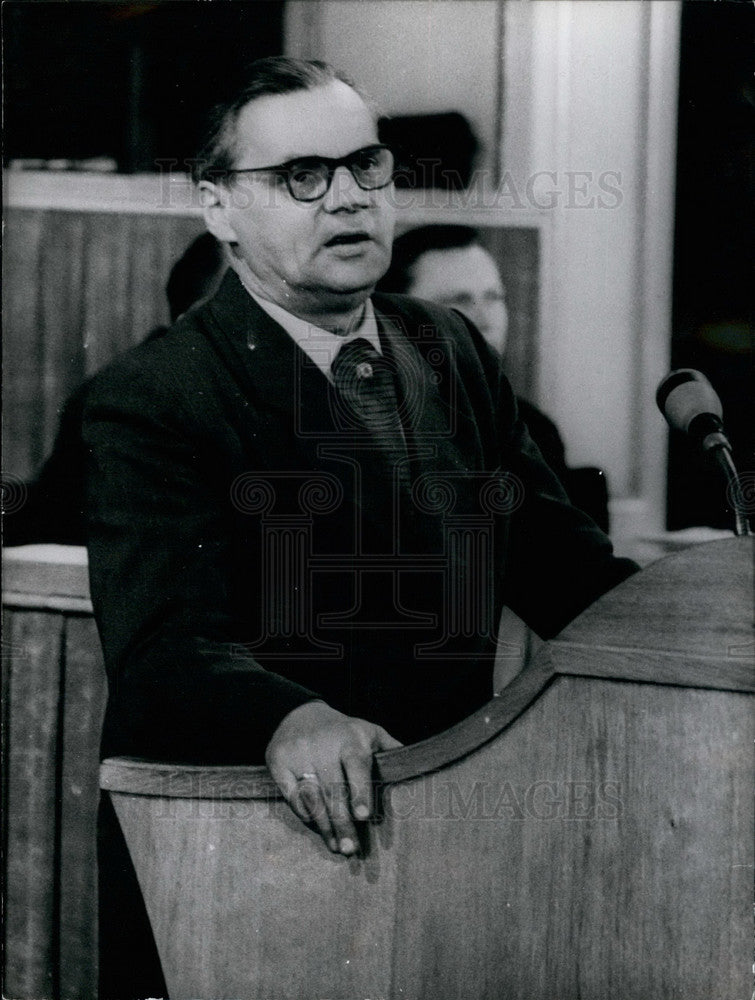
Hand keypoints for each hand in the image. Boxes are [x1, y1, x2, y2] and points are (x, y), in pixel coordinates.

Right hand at [265, 700, 401, 854]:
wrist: (296, 713)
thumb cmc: (343, 731)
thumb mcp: (370, 732)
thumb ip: (391, 750)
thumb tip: (418, 768)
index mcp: (351, 738)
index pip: (356, 766)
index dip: (360, 791)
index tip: (362, 816)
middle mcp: (323, 744)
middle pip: (334, 790)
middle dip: (343, 822)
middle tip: (350, 849)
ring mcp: (298, 753)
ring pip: (312, 797)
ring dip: (325, 825)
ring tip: (336, 846)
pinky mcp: (278, 762)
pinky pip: (292, 796)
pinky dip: (305, 813)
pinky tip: (317, 827)